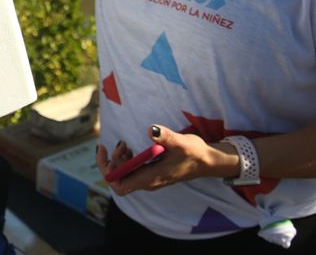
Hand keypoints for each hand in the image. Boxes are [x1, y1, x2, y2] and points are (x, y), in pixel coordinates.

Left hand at [95, 125, 237, 195]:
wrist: (207, 161)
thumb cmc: (194, 153)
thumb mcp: (181, 142)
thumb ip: (166, 137)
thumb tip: (151, 130)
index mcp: (151, 178)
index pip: (119, 185)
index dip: (109, 170)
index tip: (109, 151)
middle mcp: (147, 182)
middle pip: (118, 179)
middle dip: (112, 161)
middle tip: (121, 143)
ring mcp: (149, 179)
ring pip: (123, 175)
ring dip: (119, 159)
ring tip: (125, 144)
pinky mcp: (151, 173)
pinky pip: (130, 171)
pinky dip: (125, 160)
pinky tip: (130, 148)